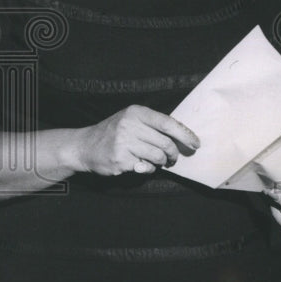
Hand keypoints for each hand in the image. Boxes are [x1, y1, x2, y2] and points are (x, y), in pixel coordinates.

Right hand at [66, 105, 199, 175]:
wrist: (84, 146)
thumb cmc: (114, 132)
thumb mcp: (132, 120)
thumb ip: (153, 125)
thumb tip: (183, 136)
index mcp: (136, 112)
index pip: (168, 123)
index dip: (185, 134)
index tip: (195, 143)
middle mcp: (130, 126)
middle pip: (165, 142)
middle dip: (174, 153)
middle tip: (174, 158)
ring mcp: (124, 143)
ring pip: (158, 156)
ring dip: (163, 162)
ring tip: (161, 162)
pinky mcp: (120, 160)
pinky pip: (146, 167)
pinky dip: (149, 168)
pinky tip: (143, 165)